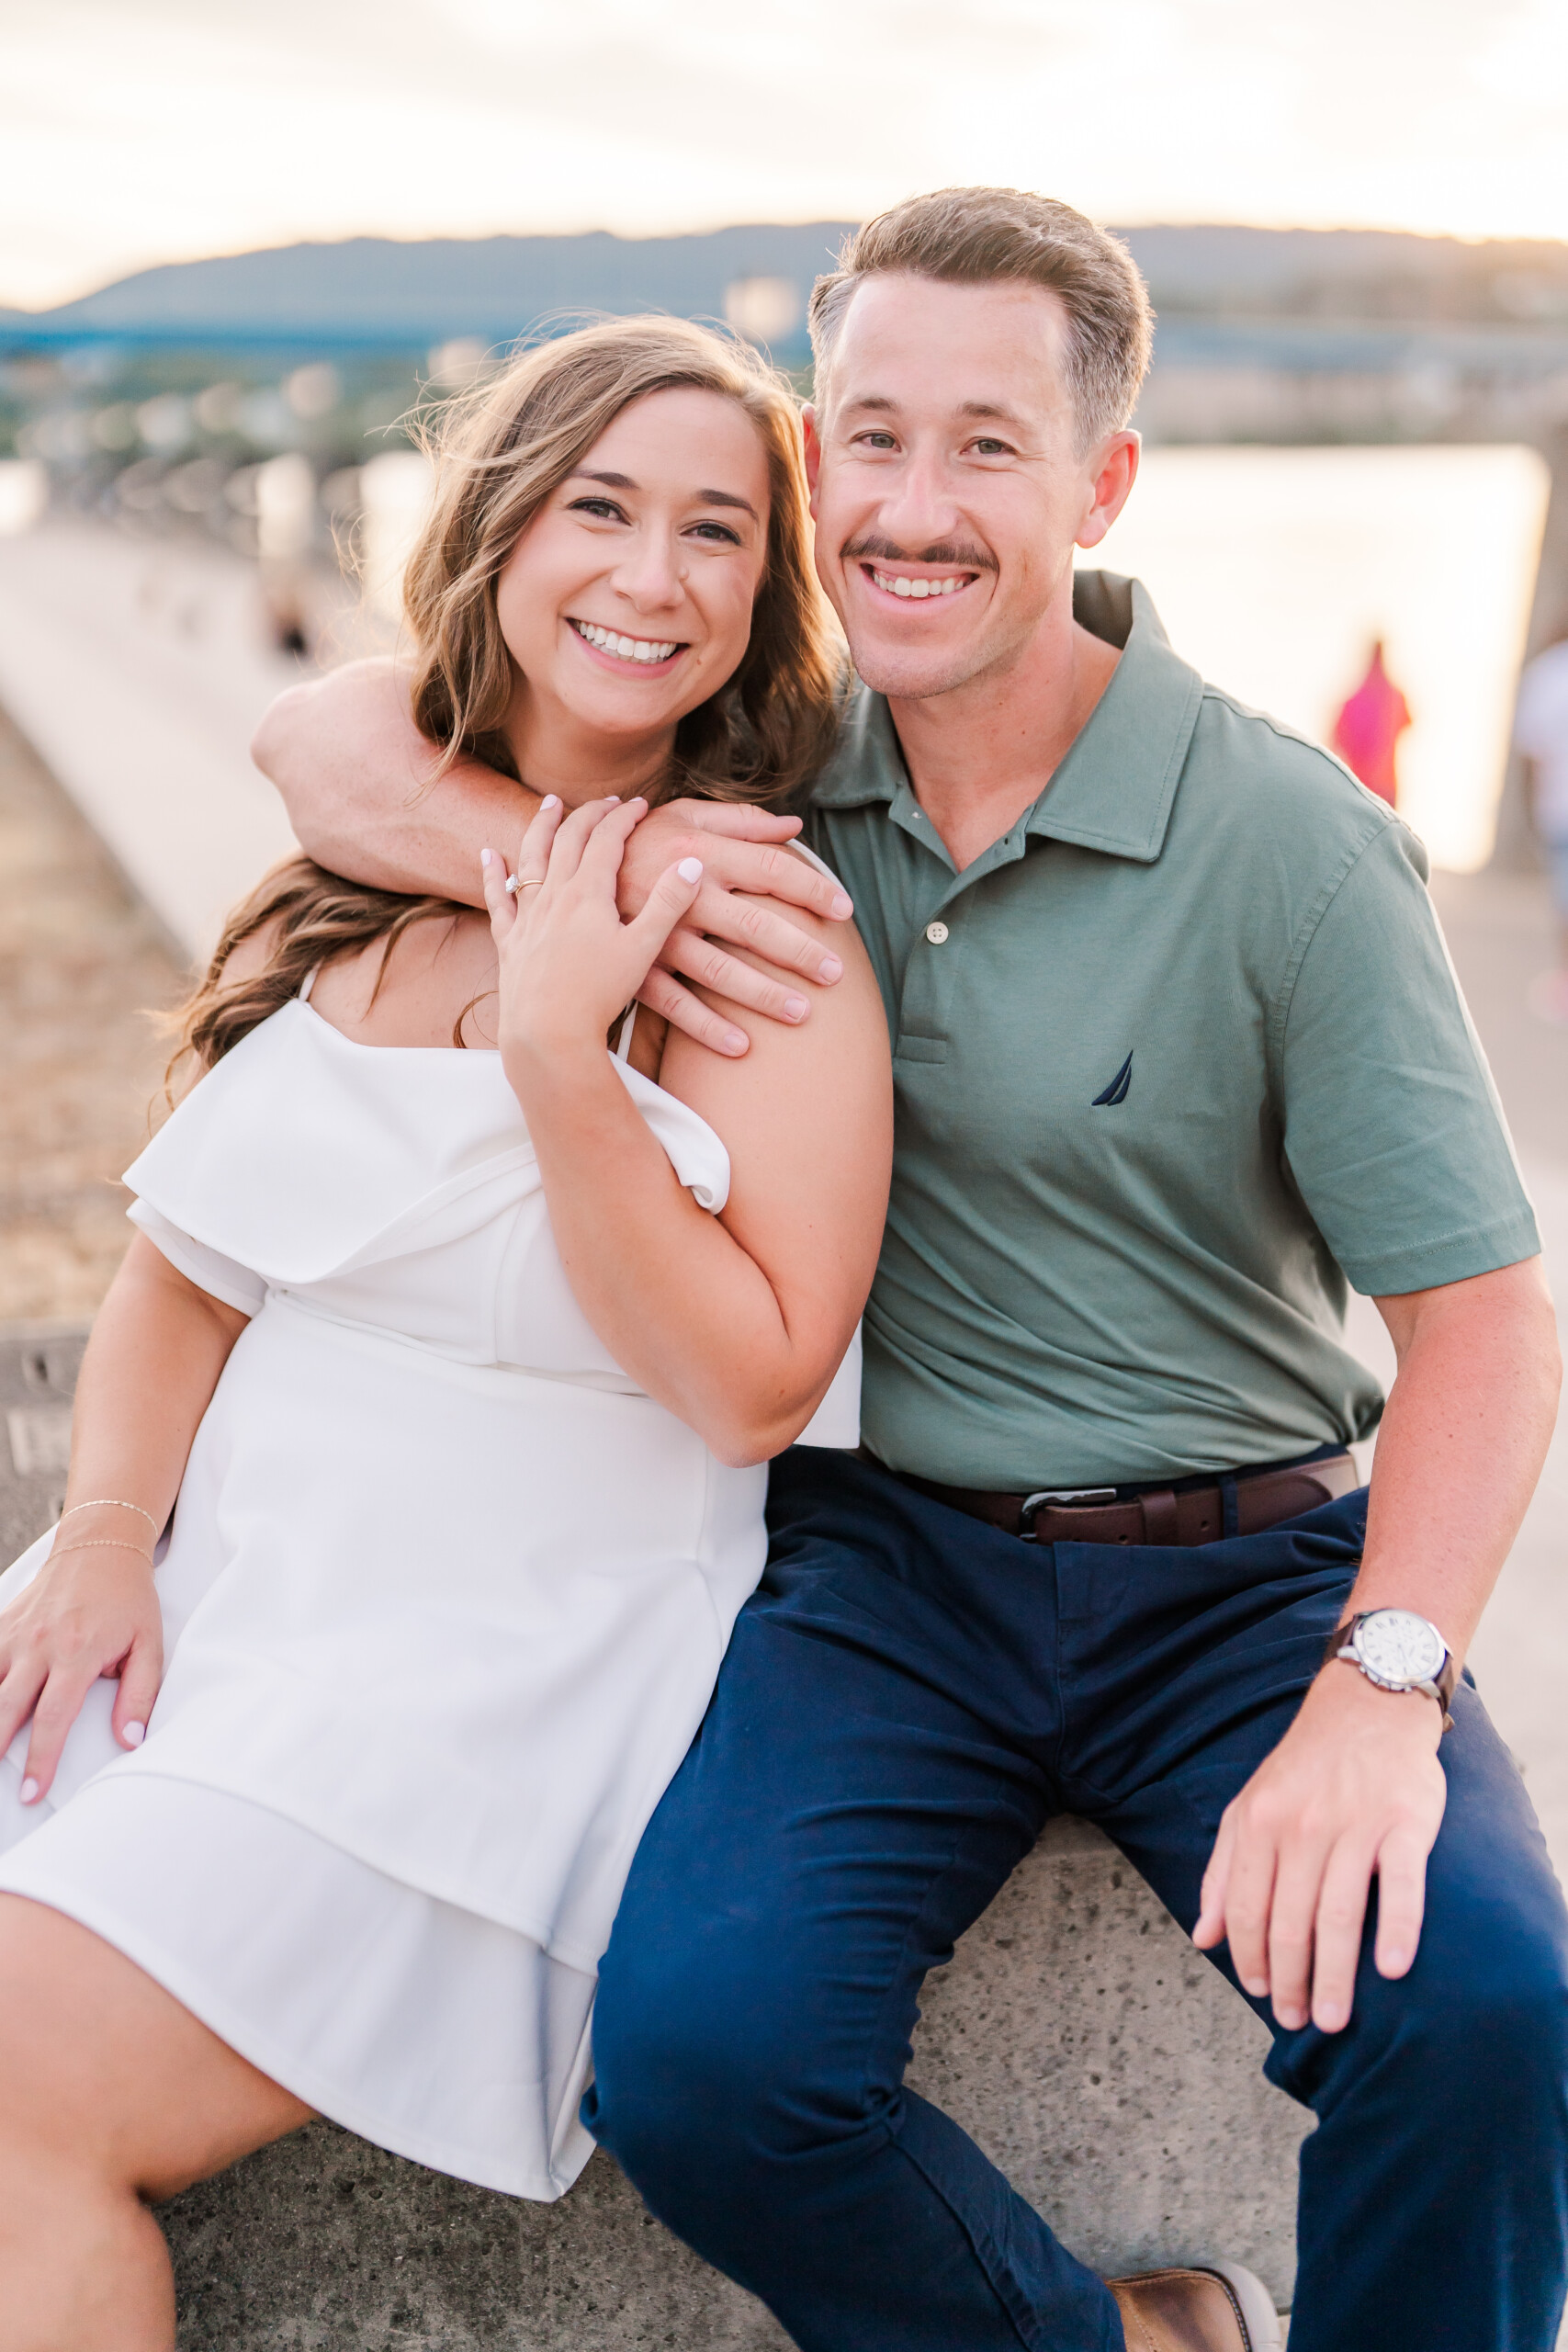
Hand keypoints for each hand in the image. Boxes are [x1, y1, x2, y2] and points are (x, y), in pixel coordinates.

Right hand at [0, 1539, 163, 1801]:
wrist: (101, 1547)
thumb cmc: (128, 1600)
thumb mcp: (149, 1645)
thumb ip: (140, 1694)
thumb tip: (130, 1739)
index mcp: (77, 1654)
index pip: (54, 1718)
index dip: (41, 1761)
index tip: (32, 1792)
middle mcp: (40, 1646)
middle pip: (6, 1708)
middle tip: (0, 1788)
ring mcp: (15, 1635)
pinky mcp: (2, 1625)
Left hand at [482, 795, 705, 1068]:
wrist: (548, 1033)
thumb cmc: (600, 995)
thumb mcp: (644, 949)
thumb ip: (669, 904)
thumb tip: (691, 862)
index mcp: (588, 893)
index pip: (608, 839)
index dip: (625, 817)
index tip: (641, 804)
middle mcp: (553, 896)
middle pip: (570, 839)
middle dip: (590, 814)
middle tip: (607, 802)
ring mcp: (528, 917)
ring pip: (531, 857)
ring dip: (542, 825)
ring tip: (549, 804)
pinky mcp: (509, 941)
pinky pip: (498, 898)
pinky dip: (492, 873)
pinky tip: (488, 854)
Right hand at [614, 800, 854, 1056]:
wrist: (565, 865)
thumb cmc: (637, 838)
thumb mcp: (683, 815)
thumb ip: (740, 820)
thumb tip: (794, 826)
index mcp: (700, 852)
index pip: (769, 868)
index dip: (811, 889)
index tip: (844, 910)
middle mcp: (683, 894)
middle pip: (753, 925)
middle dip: (798, 952)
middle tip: (835, 973)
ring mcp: (657, 935)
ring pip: (719, 970)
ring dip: (762, 995)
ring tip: (802, 1014)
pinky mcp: (635, 967)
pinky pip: (674, 1004)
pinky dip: (707, 1027)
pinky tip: (741, 1047)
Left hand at [1192, 1663, 1446, 2032]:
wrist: (1367, 1708)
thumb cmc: (1303, 1769)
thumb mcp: (1247, 1809)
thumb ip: (1223, 1874)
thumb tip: (1202, 1938)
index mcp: (1259, 1824)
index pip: (1246, 1909)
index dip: (1249, 1958)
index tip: (1259, 1994)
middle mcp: (1302, 1826)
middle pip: (1290, 1921)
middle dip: (1289, 1980)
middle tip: (1298, 2020)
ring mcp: (1355, 1825)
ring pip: (1338, 1914)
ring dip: (1335, 1974)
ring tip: (1335, 2018)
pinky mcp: (1405, 1823)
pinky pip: (1401, 1884)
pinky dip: (1397, 1929)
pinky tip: (1392, 1969)